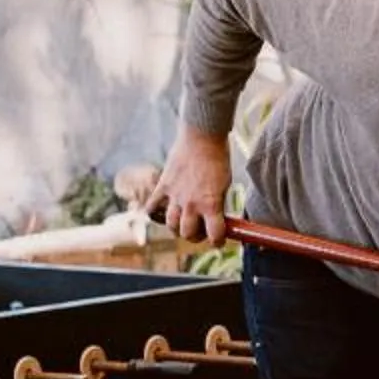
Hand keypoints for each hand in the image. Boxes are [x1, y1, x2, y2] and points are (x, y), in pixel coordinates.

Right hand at [159, 127, 232, 244]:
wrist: (202, 136)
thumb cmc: (218, 159)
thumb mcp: (225, 185)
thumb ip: (217, 204)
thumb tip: (217, 218)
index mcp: (211, 204)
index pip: (214, 236)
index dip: (218, 242)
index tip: (218, 241)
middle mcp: (192, 204)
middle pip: (187, 234)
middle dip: (195, 237)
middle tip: (200, 231)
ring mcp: (175, 196)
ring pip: (171, 225)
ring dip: (177, 228)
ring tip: (183, 222)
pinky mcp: (163, 186)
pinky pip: (152, 206)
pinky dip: (154, 212)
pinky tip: (162, 211)